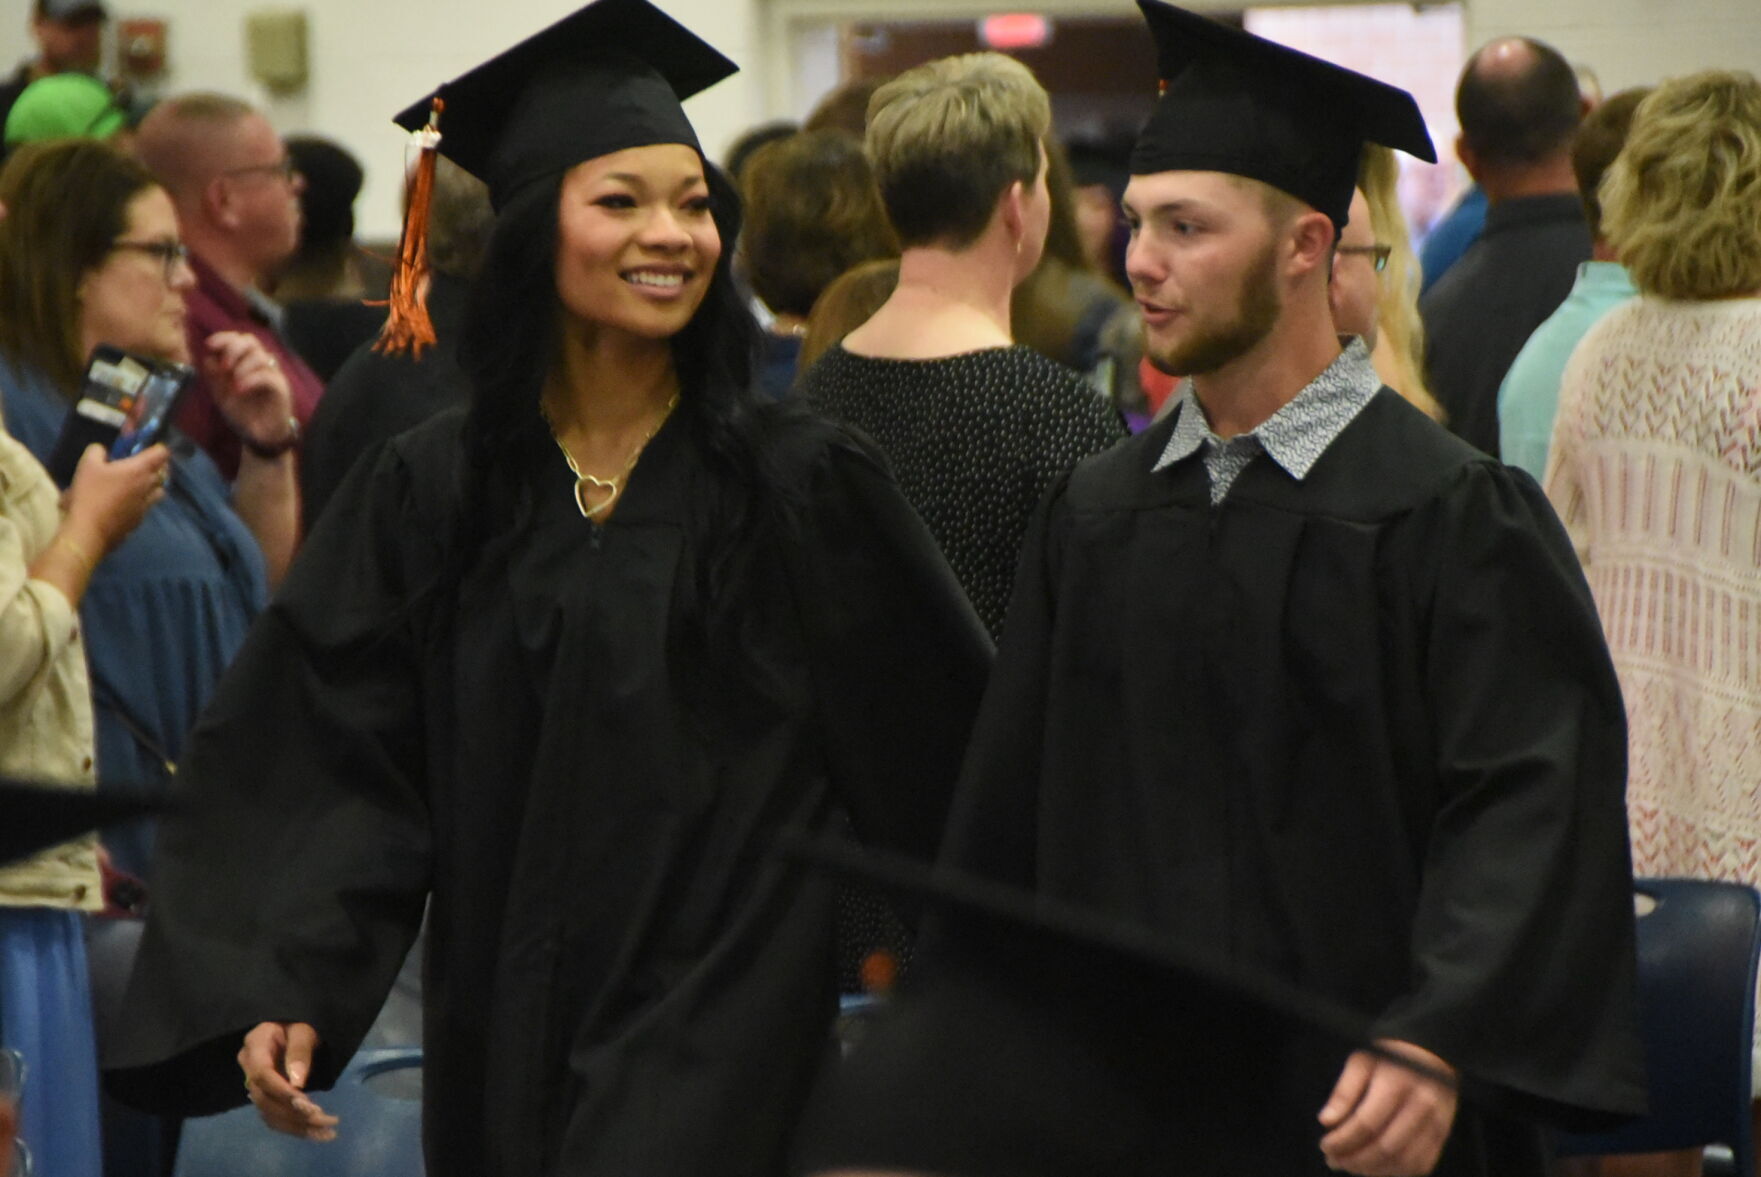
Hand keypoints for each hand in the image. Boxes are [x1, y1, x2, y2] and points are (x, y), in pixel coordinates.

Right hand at [62, 443, 169, 553]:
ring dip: (152, 484)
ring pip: (159, 490)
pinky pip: (148, 505)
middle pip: (164, 472)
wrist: (89, 530)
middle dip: (155, 465)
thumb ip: (97, 451)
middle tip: (138, 463)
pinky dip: (143, 500)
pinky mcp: (140, 520)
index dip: (156, 447)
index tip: (143, 447)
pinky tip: (126, 501)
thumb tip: (102, 451)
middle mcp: (150, 486)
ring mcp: (147, 505)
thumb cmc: (90, 494)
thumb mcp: (87, 465)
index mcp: (140, 470)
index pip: (162, 453)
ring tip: (135, 483)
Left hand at [201, 331, 294, 450]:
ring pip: (260, 356)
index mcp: (246, 362)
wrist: (259, 436)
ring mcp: (273, 375)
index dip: (224, 338)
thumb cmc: (242, 413)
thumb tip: (208, 358)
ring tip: (233, 383)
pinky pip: (267, 376)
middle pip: (251, 341)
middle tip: (224, 366)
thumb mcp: (221, 394)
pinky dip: (250, 379)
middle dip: (233, 349)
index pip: (238, 339)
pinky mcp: (281, 388)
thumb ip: (214, 377)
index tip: (209, 345)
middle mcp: (261, 364)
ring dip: (242, 366)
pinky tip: (240, 389)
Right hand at [238, 1022, 337, 1141]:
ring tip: (326, 1133)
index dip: (282, 1092)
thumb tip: (297, 1083)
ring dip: (297, 1126)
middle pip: (265, 1099)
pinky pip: (273, 1116)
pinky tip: (315, 1133)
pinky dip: (293, 1127)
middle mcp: (248, 1068)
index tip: (307, 1104)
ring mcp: (254, 1085)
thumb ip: (299, 1051)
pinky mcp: (264, 1096)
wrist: (291, 1027)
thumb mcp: (303, 1029)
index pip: (262, 1074)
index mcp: (255, 1045)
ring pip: (268, 1113)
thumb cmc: (298, 1023)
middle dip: (294, 1114)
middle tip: (325, 1120)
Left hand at [1317, 1039, 1456, 1175]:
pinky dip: (1396, 1172)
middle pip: (1385, 1147)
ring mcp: (1436, 1122)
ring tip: (1351, 1166)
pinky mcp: (1443, 1134)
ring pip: (1404, 1161)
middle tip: (1334, 1160)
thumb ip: (1343, 1092)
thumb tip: (1326, 1122)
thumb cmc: (1389, 1057)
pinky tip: (1376, 1168)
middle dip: (1354, 1160)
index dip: (1342, 1141)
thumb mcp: (1361, 1062)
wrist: (1430, 1052)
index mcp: (1396, 1083)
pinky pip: (1421, 1164)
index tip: (1325, 1145)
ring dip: (1373, 1170)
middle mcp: (1420, 1105)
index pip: (1366, 1124)